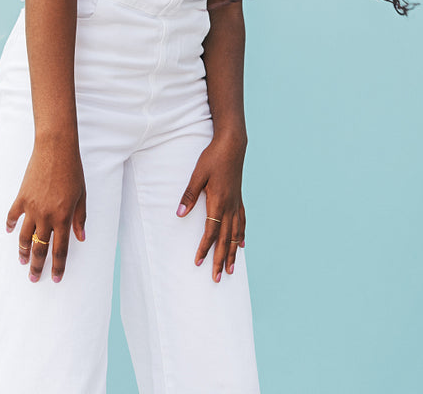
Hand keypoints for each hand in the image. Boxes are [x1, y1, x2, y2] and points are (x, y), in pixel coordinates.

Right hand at [6, 140, 86, 282]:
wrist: (55, 149)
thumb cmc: (73, 171)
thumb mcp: (82, 196)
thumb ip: (80, 218)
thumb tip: (81, 238)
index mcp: (63, 217)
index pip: (60, 249)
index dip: (58, 266)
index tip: (56, 278)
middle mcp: (46, 216)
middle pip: (40, 248)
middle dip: (37, 266)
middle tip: (34, 278)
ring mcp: (32, 208)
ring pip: (24, 237)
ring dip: (23, 251)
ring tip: (23, 261)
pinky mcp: (21, 197)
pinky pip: (13, 215)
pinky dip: (10, 225)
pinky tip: (9, 232)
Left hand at [176, 133, 245, 281]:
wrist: (232, 144)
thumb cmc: (213, 157)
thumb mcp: (197, 174)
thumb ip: (189, 195)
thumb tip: (180, 213)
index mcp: (218, 202)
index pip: (211, 231)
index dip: (205, 248)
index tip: (199, 262)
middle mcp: (229, 206)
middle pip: (225, 239)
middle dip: (220, 259)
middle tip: (217, 278)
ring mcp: (236, 203)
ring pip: (235, 234)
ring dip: (232, 253)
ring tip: (231, 269)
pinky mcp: (239, 197)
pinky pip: (242, 221)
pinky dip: (241, 235)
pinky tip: (241, 245)